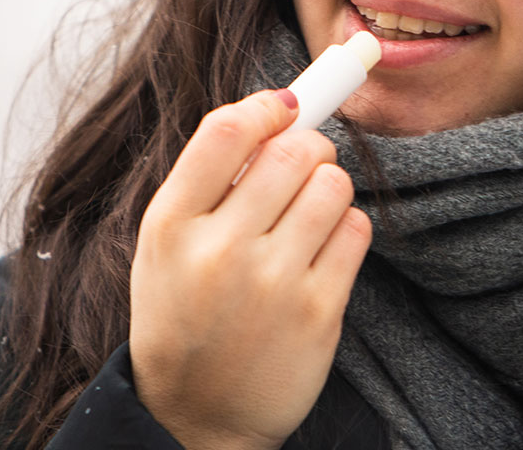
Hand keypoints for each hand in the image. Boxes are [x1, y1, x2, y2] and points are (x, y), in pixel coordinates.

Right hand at [130, 89, 372, 449]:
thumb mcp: (165, 245)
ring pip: (333, 185)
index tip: (284, 107)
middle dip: (309, 145)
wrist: (195, 417)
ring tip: (310, 212)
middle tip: (304, 162)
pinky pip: (357, 230)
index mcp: (170, 226)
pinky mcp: (318, 313)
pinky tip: (323, 247)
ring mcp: (272, 285)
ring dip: (330, 186)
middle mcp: (219, 252)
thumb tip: (285, 108)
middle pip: (293, 150)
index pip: (226, 131)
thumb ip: (209, 180)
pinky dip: (347, 227)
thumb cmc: (184, 314)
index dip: (267, 106)